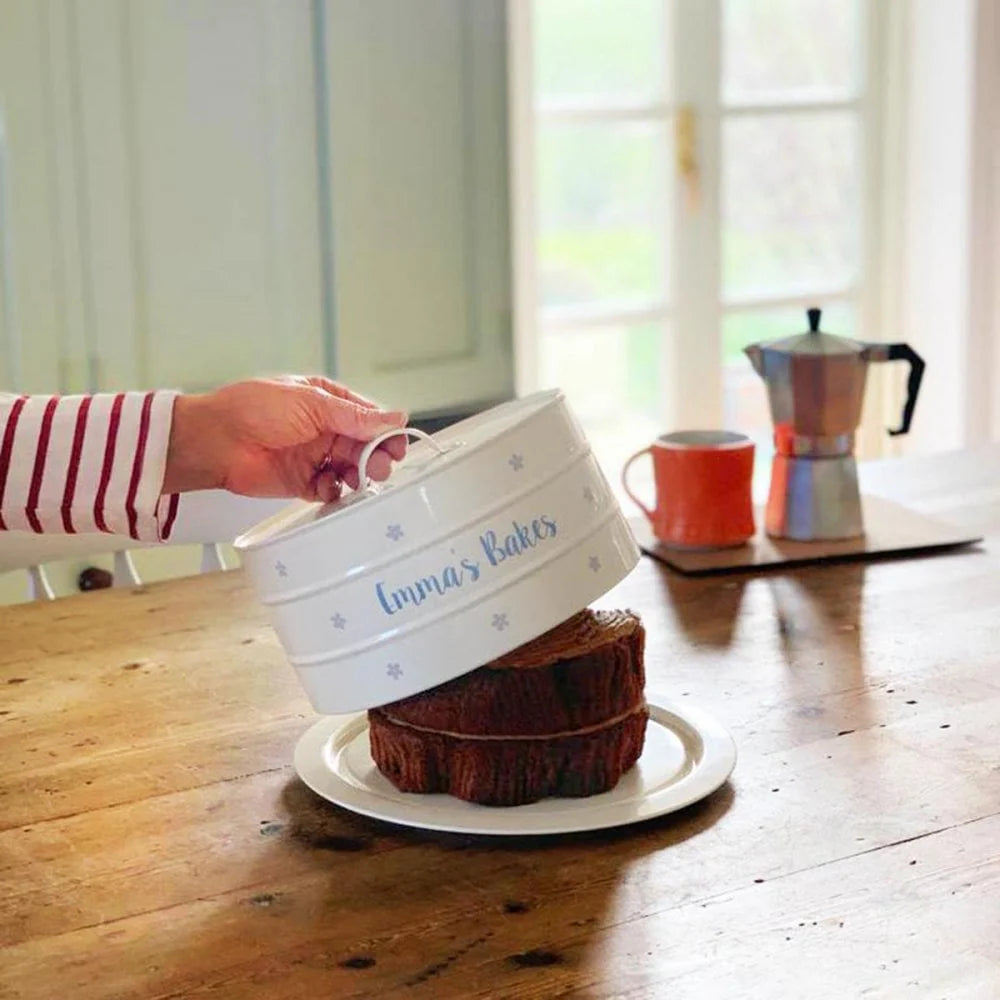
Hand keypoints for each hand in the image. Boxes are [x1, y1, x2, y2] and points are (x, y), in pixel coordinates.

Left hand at [163, 376, 407, 501]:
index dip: (385, 432)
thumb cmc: (254, 409)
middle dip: (375, 457)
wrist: (215, 440)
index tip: (395, 445)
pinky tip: (332, 489)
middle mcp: (325, 429)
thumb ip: (355, 417)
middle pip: (364, 446)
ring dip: (358, 476)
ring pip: (351, 470)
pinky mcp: (302, 482)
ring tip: (357, 480)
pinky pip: (330, 490)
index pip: (369, 418)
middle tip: (378, 466)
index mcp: (328, 402)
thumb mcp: (311, 404)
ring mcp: (314, 456)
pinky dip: (335, 492)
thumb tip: (394, 417)